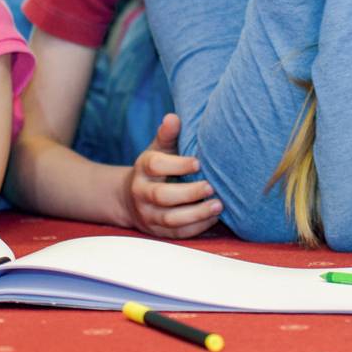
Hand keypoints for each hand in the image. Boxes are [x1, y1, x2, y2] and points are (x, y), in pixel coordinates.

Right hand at [122, 114, 222, 239]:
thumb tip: (173, 117)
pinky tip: (214, 217)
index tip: (198, 163)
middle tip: (211, 186)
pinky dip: (197, 227)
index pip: (156, 165)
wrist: (132, 198)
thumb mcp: (159, 149)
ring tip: (218, 205)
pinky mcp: (158, 232)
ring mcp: (149, 215)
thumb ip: (167, 135)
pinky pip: (178, 234)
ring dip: (196, 214)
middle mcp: (142, 193)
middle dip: (189, 193)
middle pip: (162, 196)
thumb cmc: (157, 168)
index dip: (177, 165)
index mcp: (143, 168)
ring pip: (171, 219)